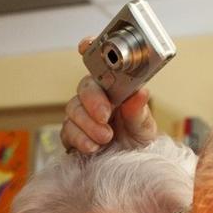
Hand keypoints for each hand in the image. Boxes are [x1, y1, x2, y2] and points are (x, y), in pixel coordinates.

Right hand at [61, 37, 157, 153]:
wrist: (128, 166)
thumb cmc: (136, 141)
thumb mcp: (144, 127)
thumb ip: (139, 111)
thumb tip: (141, 92)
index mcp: (114, 87)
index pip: (99, 62)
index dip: (90, 49)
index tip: (85, 46)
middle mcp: (95, 97)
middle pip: (85, 87)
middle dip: (93, 100)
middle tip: (105, 116)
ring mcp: (81, 116)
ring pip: (73, 109)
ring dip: (88, 124)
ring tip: (106, 138)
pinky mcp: (72, 135)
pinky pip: (67, 131)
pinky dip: (80, 139)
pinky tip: (93, 147)